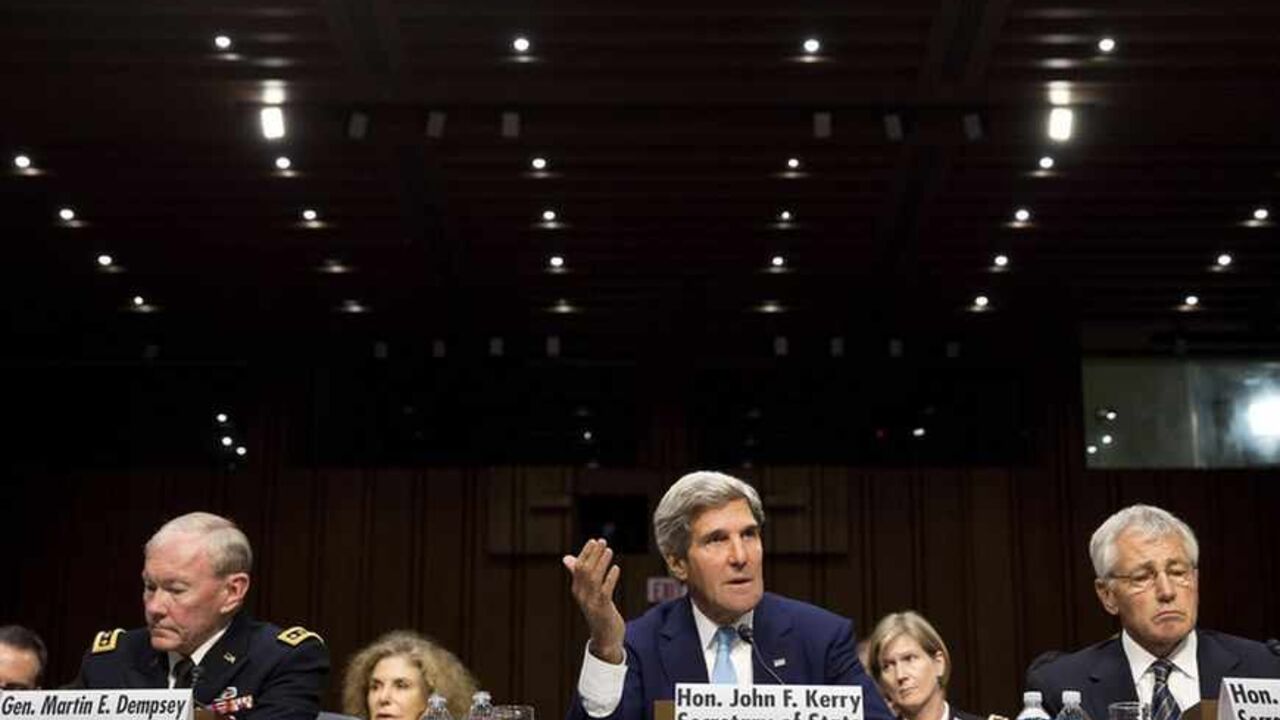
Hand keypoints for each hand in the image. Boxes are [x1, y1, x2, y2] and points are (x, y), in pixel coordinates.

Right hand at [563, 538, 625, 663]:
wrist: (605, 639)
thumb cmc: (598, 612)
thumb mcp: (588, 593)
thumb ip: (579, 576)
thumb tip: (567, 558)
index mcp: (578, 589)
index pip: (578, 567)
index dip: (586, 553)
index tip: (594, 541)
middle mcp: (582, 595)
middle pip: (584, 570)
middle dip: (593, 554)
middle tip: (602, 541)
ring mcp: (591, 602)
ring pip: (593, 578)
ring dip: (601, 563)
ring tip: (609, 551)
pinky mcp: (602, 609)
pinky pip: (605, 591)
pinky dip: (610, 578)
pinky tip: (616, 568)